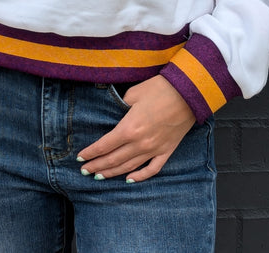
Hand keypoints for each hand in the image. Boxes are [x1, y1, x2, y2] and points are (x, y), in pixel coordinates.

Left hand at [77, 74, 195, 182]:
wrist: (188, 93)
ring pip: (129, 167)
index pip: (104, 145)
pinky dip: (139, 176)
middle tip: (84, 171)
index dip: (91, 153)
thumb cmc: (160, 88)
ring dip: (112, 173)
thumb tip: (115, 113)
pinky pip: (151, 169)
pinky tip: (129, 179)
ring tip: (99, 176)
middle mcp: (140, 143)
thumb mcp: (134, 93)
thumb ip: (121, 105)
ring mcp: (154, 149)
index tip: (80, 158)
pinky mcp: (167, 150)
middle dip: (97, 166)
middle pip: (114, 159)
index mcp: (129, 128)